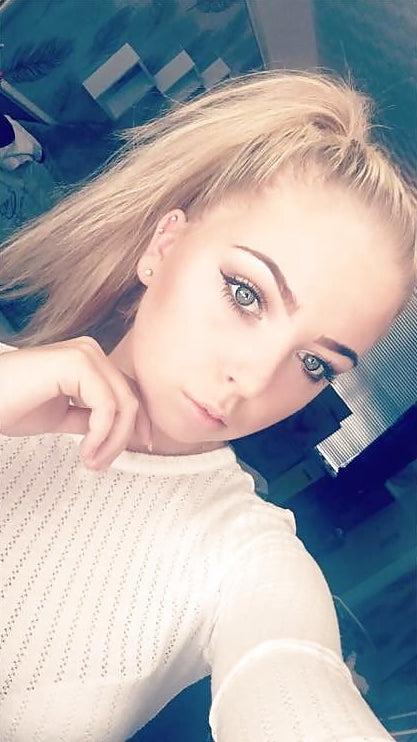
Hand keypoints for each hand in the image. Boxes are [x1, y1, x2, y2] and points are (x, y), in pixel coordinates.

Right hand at [0, 335, 150, 469]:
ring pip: (124, 404)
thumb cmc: (7, 406)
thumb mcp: (61, 415)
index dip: (139, 422)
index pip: (128, 390)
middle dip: (123, 438)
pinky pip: (106, 406)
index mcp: (87, 359)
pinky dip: (101, 435)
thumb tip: (117, 432)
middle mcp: (89, 351)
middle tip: (102, 464)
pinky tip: (84, 451)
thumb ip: (89, 418)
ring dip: (112, 441)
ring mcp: (84, 353)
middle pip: (130, 398)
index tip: (140, 446)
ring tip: (90, 461)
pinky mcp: (76, 362)